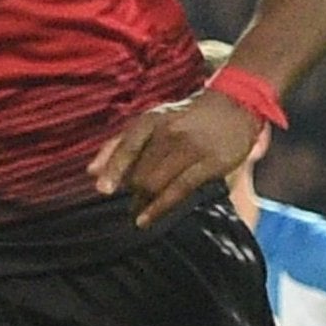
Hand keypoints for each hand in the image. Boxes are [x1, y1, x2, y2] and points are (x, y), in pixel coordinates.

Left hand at [89, 89, 260, 227]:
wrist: (233, 106)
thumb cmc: (186, 118)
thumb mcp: (152, 122)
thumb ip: (121, 144)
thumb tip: (91, 171)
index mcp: (152, 121)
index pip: (127, 145)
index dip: (114, 168)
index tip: (102, 190)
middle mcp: (169, 132)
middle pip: (140, 172)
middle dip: (131, 190)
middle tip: (130, 201)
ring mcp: (190, 148)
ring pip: (156, 182)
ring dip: (142, 201)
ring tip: (137, 212)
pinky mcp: (209, 164)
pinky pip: (179, 190)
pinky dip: (158, 208)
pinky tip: (145, 220)